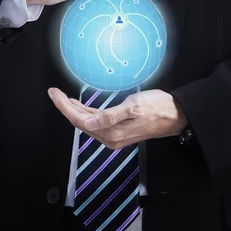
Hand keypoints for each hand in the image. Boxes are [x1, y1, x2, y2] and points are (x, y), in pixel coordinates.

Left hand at [47, 87, 187, 149]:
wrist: (176, 115)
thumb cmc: (158, 108)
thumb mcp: (133, 107)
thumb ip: (110, 116)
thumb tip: (89, 122)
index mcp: (112, 132)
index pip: (79, 120)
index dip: (64, 107)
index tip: (54, 94)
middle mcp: (111, 137)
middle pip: (80, 122)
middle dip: (65, 107)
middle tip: (54, 92)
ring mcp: (114, 135)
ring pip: (87, 122)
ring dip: (74, 110)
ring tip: (63, 97)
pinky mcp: (119, 130)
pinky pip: (96, 122)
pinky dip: (86, 113)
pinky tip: (81, 106)